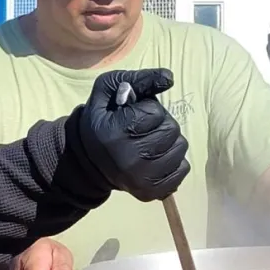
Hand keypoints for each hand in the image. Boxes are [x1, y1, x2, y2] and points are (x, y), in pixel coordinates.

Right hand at [71, 69, 189, 201]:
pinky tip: (155, 160)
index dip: (147, 110)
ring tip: (149, 144)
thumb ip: (138, 79)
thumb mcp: (110, 89)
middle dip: (160, 125)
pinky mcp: (151, 192)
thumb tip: (169, 78)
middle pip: (171, 131)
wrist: (87, 160)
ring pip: (180, 150)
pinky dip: (173, 162)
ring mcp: (140, 179)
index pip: (155, 113)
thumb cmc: (103, 118)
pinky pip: (182, 170)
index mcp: (114, 134)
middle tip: (142, 130)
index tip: (132, 116)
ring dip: (168, 143)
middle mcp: (128, 160)